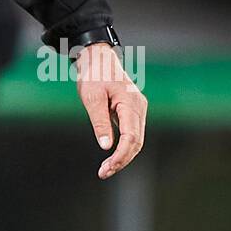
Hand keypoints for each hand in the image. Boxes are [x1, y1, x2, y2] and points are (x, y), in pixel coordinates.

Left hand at [75, 41, 147, 179]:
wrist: (97, 57)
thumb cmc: (94, 74)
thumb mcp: (92, 97)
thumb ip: (100, 121)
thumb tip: (106, 146)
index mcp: (131, 103)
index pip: (131, 137)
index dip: (121, 156)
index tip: (107, 168)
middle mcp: (139, 107)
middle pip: (136, 142)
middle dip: (122, 160)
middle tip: (103, 172)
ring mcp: (137, 109)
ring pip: (135, 139)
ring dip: (123, 155)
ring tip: (106, 169)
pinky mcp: (132, 110)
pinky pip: (131, 133)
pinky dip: (123, 146)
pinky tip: (112, 156)